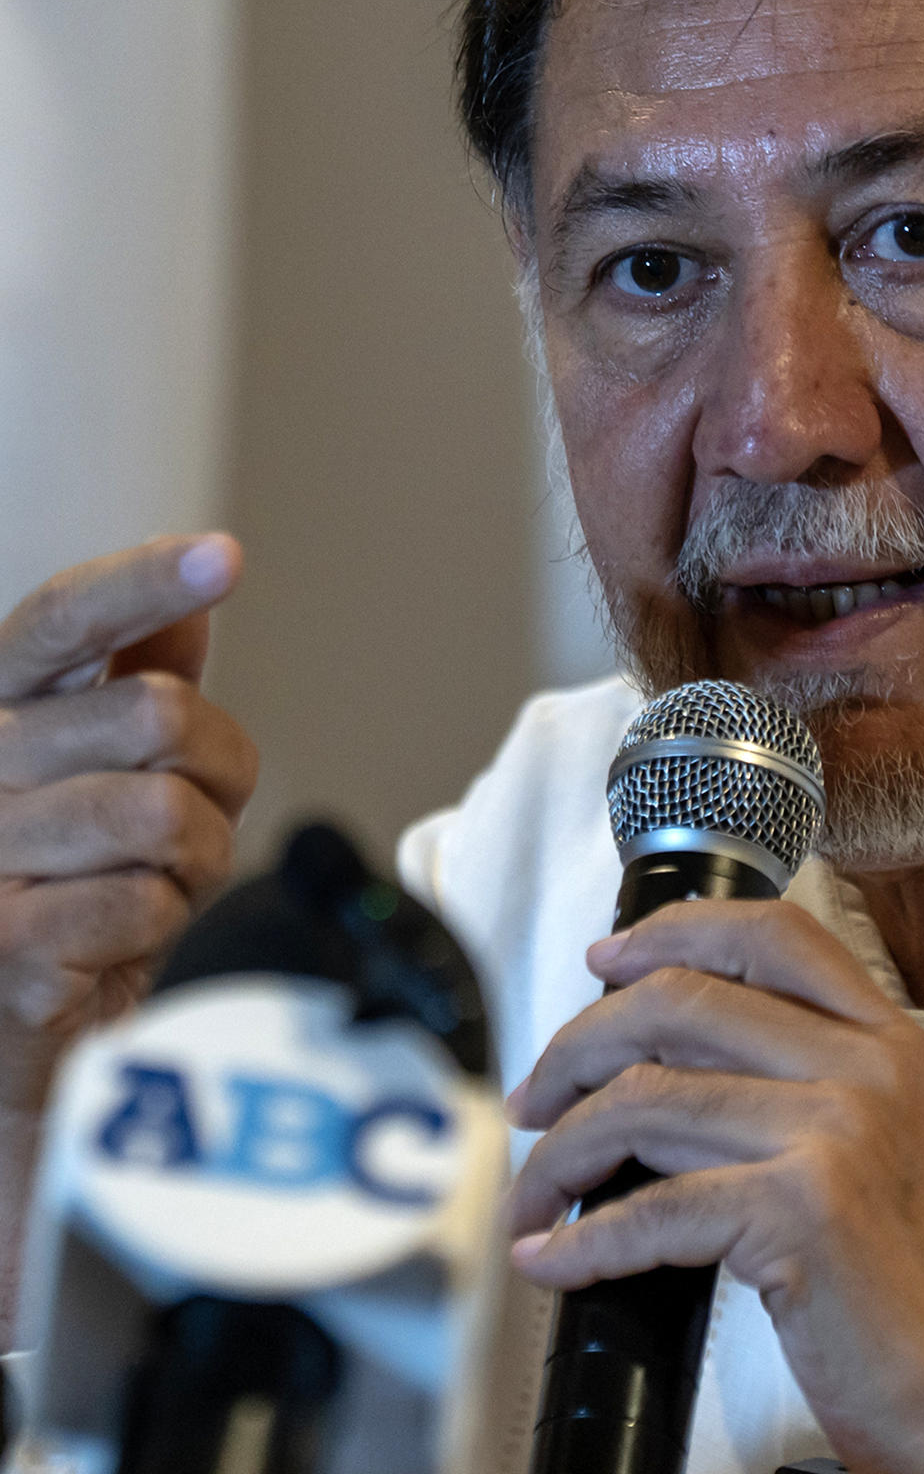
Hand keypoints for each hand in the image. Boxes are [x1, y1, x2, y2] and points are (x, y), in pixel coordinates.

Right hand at [0, 534, 254, 1110]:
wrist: (22, 1043)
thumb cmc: (75, 889)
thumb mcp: (107, 771)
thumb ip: (137, 681)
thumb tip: (188, 604)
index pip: (63, 619)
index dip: (145, 582)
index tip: (225, 556)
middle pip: (157, 714)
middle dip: (214, 777)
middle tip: (185, 828)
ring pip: (163, 811)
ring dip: (193, 861)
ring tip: (148, 890)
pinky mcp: (4, 944)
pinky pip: (145, 899)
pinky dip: (162, 924)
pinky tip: (118, 945)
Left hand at [507, 900, 923, 1473]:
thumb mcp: (898, 1151)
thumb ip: (816, 1087)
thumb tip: (674, 1066)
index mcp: (897, 1043)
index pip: (773, 934)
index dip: (671, 933)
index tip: (605, 964)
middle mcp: (872, 1068)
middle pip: (680, 1002)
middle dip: (579, 1046)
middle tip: (538, 1097)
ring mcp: (840, 1131)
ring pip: (646, 1099)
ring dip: (561, 1151)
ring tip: (532, 1194)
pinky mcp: (805, 1211)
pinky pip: (652, 1209)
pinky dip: (582, 1240)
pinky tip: (554, 1260)